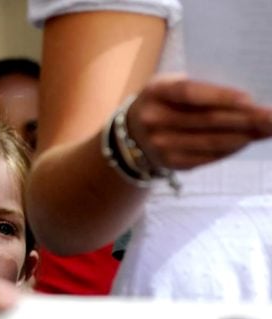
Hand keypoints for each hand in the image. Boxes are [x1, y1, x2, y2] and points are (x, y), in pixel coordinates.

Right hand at [127, 75, 271, 169]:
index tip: (250, 100)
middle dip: (245, 119)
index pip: (189, 93)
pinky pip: (207, 157)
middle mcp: (154, 119)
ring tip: (269, 130)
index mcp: (156, 91)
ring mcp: (161, 144)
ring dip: (245, 136)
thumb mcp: (171, 85)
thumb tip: (247, 100)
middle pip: (206, 120)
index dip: (220, 97)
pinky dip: (231, 149)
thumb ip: (200, 89)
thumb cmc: (163, 101)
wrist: (132, 132)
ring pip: (211, 141)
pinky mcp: (171, 162)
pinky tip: (247, 141)